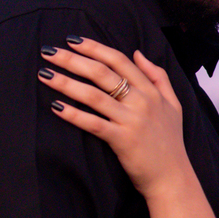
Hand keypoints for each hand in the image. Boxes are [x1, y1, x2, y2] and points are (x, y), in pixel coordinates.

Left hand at [38, 37, 189, 198]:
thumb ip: (158, 77)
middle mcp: (142, 102)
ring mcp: (132, 120)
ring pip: (94, 95)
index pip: (119, 61)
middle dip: (73, 60)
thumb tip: (138, 53)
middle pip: (102, 73)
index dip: (95, 48)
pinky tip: (55, 106)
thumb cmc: (170, 141)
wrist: (172, 177)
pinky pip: (93, 123)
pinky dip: (73, 114)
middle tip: (49, 52)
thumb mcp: (174, 104)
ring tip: (45, 74)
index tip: (72, 41)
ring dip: (66, 83)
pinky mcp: (122, 140)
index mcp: (151, 91)